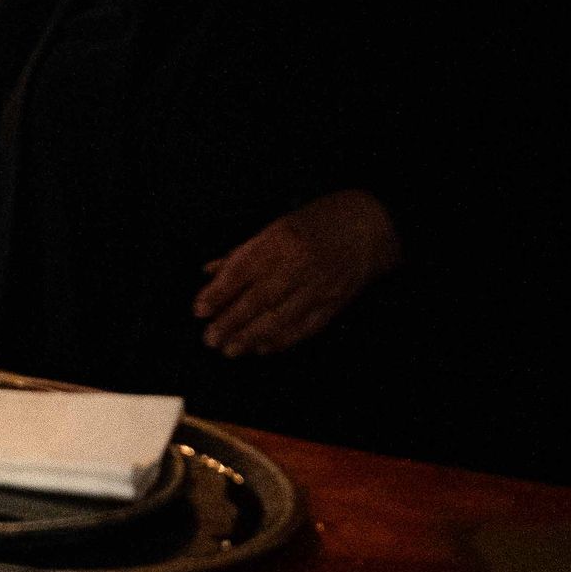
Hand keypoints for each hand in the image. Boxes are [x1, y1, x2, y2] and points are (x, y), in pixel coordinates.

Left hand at [193, 190, 401, 358]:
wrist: (371, 226)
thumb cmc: (317, 222)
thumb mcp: (275, 227)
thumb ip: (242, 253)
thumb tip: (209, 272)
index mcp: (279, 240)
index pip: (241, 271)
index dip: (218, 294)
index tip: (199, 310)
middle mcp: (298, 265)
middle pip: (258, 300)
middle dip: (230, 322)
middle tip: (210, 339)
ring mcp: (319, 286)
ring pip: (281, 319)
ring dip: (252, 338)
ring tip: (230, 349)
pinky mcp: (335, 303)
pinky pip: (305, 328)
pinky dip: (282, 341)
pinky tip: (262, 348)